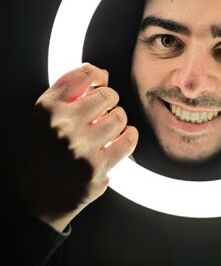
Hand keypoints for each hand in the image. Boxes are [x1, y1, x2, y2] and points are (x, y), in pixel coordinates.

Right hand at [20, 63, 137, 230]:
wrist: (40, 196)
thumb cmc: (49, 149)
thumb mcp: (47, 117)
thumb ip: (68, 92)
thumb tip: (101, 74)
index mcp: (47, 109)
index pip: (84, 74)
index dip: (98, 75)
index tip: (101, 81)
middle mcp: (61, 126)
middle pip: (108, 95)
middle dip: (110, 101)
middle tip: (102, 113)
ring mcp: (79, 147)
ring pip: (120, 116)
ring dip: (118, 121)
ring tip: (107, 131)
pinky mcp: (96, 167)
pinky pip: (129, 139)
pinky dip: (130, 137)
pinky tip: (121, 139)